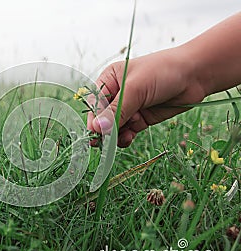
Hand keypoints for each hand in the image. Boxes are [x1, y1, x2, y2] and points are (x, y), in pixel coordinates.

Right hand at [87, 47, 205, 146]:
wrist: (195, 75)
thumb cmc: (163, 71)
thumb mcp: (136, 88)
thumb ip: (116, 110)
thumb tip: (97, 128)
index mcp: (110, 80)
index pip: (94, 102)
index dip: (94, 117)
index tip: (95, 131)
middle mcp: (117, 94)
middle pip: (102, 117)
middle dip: (104, 129)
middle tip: (105, 141)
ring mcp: (129, 108)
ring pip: (114, 128)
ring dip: (116, 135)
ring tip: (125, 136)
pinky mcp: (140, 119)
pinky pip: (126, 132)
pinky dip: (125, 138)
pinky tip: (129, 137)